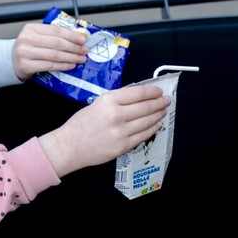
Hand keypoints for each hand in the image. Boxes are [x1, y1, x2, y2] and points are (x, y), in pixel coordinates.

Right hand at [12, 23, 89, 80]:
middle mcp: (27, 39)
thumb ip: (52, 36)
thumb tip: (77, 39)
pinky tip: (71, 65)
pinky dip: (63, 66)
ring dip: (71, 58)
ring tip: (80, 59)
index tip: (83, 40)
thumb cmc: (28, 49)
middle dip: (74, 47)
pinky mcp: (26, 66)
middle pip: (57, 43)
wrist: (10, 61)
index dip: (72, 35)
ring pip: (54, 55)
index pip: (56, 30)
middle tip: (84, 51)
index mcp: (31, 28)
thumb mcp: (37, 38)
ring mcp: (25, 52)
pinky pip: (49, 66)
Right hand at [38, 85, 170, 175]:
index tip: (159, 91)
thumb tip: (140, 96)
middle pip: (146, 106)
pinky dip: (152, 128)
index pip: (139, 93)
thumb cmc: (82, 124)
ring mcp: (121, 132)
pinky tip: (156, 124)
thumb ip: (118, 100)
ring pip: (148, 121)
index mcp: (109, 100)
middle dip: (160, 103)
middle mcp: (116, 115)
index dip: (153, 91)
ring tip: (163, 111)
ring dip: (158, 115)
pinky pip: (143, 135)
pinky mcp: (123, 145)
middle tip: (166, 100)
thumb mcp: (98, 103)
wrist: (70, 146)